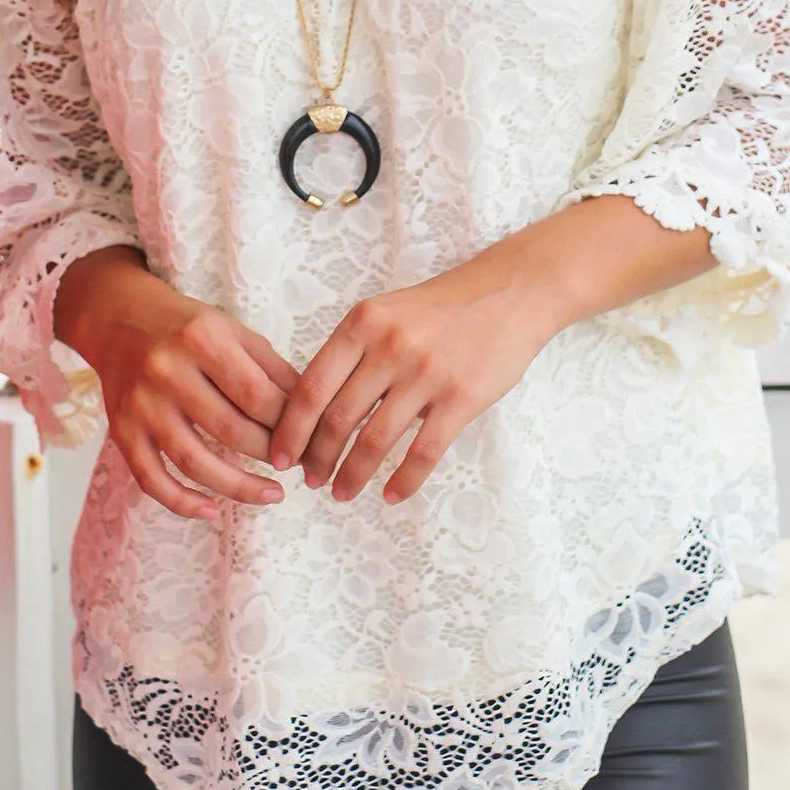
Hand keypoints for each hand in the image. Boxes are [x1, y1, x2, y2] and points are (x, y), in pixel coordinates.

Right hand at [57, 250, 301, 521]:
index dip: (288, 425)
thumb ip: (271, 369)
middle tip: (293, 465)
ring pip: (195, 462)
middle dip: (270, 455)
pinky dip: (181, 502)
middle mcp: (168, 371)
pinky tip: (211, 510)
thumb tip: (309, 415)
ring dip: (238, 488)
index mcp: (202, 339)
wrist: (118, 316)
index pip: (257, 395)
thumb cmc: (186, 326)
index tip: (308, 439)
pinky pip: (152, 479)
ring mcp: (142, 404)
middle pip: (231, 430)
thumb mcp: (232, 330)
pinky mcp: (122, 430)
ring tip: (271, 494)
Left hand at [268, 247, 560, 505]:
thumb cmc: (441, 308)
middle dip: (318, 457)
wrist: (509, 293)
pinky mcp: (462, 397)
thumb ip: (352, 352)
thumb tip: (315, 408)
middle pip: (339, 417)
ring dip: (353, 474)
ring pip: (375, 439)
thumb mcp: (386, 313)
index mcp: (362, 323)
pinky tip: (391, 495)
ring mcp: (427, 373)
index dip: (291, 428)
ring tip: (342, 492)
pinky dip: (404, 480)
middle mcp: (389, 346)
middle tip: (311, 480)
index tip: (280, 456)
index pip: (312, 386)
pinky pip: (424, 451)